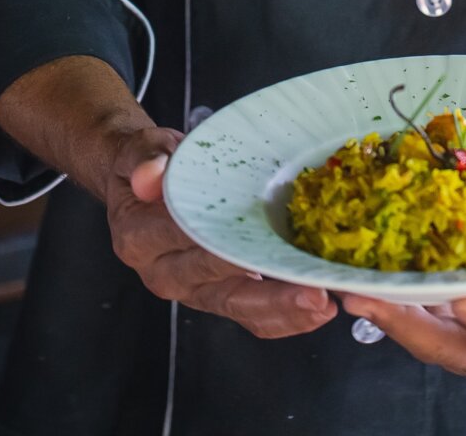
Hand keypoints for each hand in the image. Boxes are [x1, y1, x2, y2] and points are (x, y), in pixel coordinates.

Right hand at [107, 127, 336, 338]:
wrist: (141, 183)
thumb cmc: (150, 163)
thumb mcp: (141, 149)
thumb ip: (145, 158)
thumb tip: (150, 175)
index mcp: (141, 238)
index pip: (187, 242)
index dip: (226, 249)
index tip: (265, 250)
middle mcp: (165, 272)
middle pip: (219, 286)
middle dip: (269, 293)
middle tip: (313, 292)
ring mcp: (192, 288)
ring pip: (239, 308)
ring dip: (284, 311)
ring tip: (324, 305)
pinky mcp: (215, 294)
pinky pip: (249, 313)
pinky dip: (284, 316)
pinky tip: (318, 309)